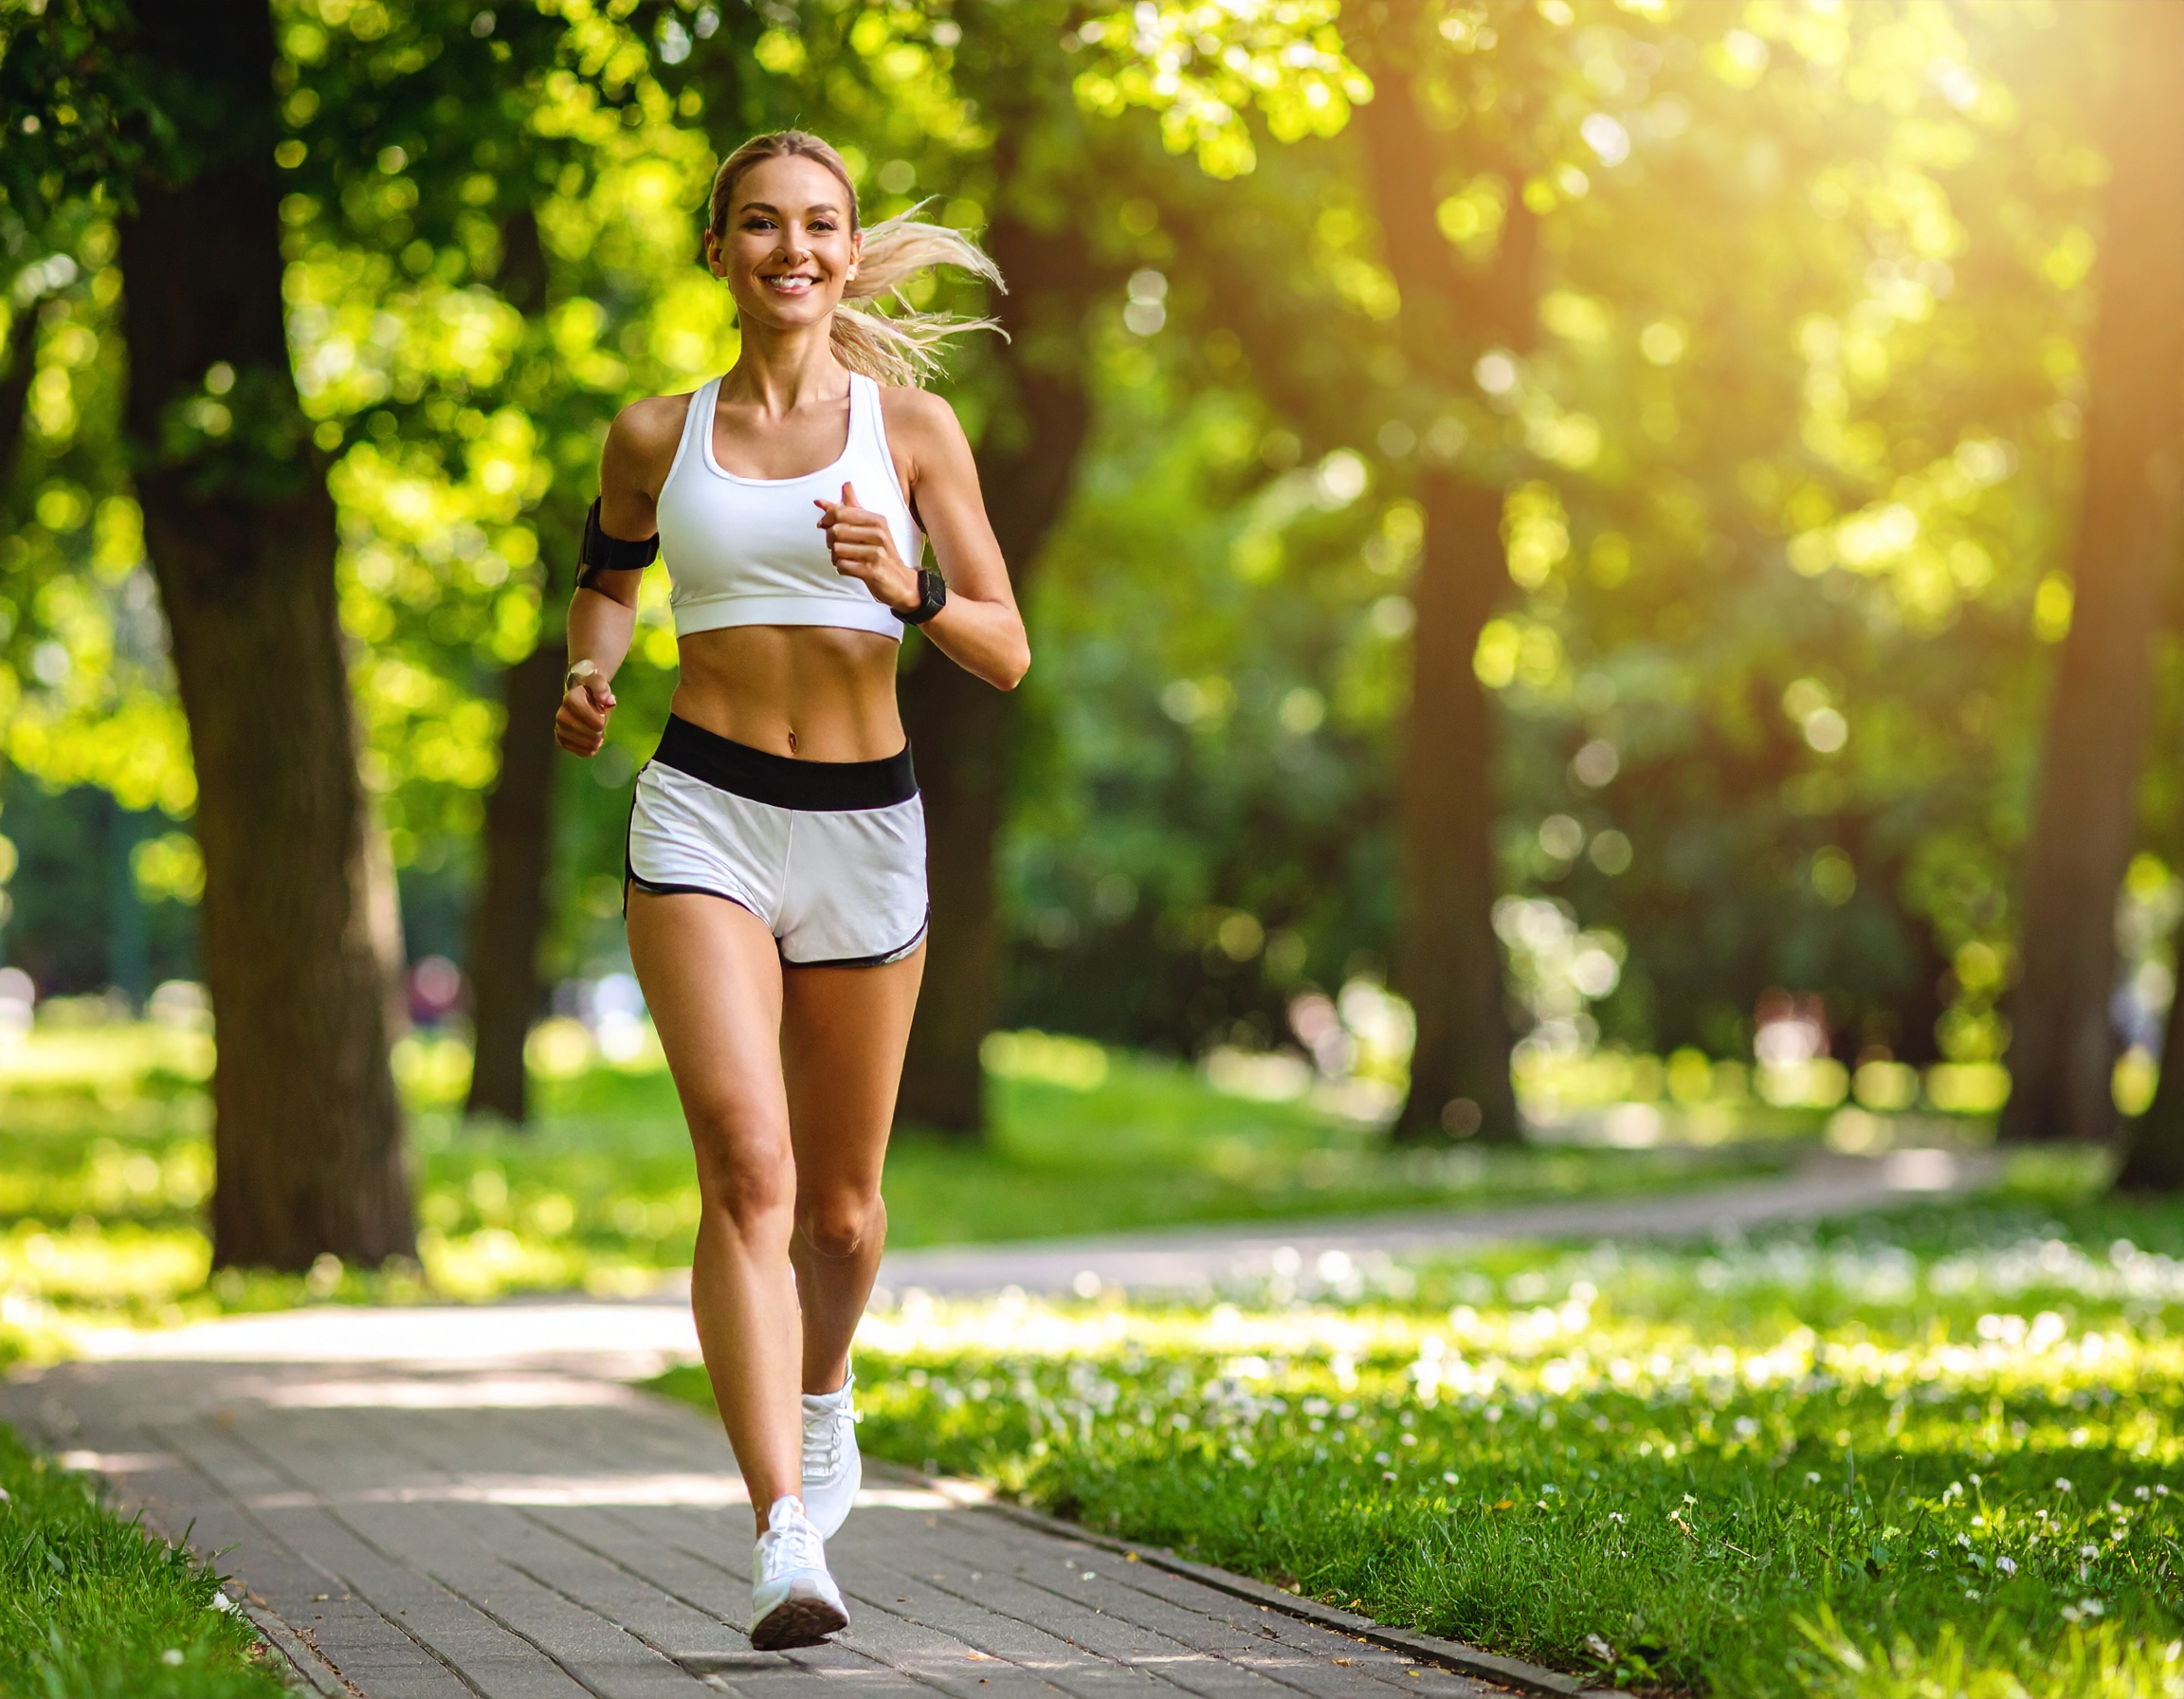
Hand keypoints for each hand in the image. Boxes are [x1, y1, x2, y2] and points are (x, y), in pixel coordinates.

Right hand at [555, 672, 615, 756]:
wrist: (581, 696)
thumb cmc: (591, 690)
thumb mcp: (597, 682)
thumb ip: (602, 687)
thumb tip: (607, 699)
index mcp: (571, 699)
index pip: (583, 713)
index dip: (596, 718)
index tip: (603, 717)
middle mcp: (562, 714)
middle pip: (579, 729)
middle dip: (595, 732)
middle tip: (601, 730)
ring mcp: (560, 728)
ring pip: (576, 741)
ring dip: (591, 743)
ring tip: (599, 738)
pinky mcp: (562, 739)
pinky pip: (574, 749)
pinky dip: (586, 750)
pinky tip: (593, 747)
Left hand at [815, 482, 918, 610]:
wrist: (902, 583)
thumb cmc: (881, 554)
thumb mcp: (870, 528)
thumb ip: (849, 511)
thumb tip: (824, 498)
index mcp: (877, 520)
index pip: (841, 511)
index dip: (828, 519)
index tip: (826, 525)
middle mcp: (878, 534)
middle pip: (836, 530)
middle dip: (831, 541)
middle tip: (839, 547)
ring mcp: (876, 552)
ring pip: (837, 549)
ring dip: (836, 557)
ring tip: (846, 559)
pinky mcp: (871, 570)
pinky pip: (842, 565)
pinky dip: (841, 568)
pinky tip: (850, 568)